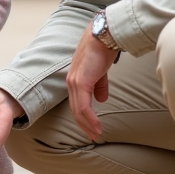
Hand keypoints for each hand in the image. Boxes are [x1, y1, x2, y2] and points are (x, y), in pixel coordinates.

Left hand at [65, 23, 118, 140]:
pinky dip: (90, 119)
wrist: (104, 37)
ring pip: (78, 111)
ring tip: (96, 134)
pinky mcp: (81, 83)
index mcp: (75, 79)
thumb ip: (99, 86)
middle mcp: (71, 82)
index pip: (76, 103)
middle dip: (84, 125)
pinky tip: (97, 126)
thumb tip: (101, 100)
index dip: (83, 117)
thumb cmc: (103, 50)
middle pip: (75, 110)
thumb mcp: (100, 72)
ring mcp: (75, 83)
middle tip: (93, 136)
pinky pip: (84, 107)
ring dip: (88, 125)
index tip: (91, 128)